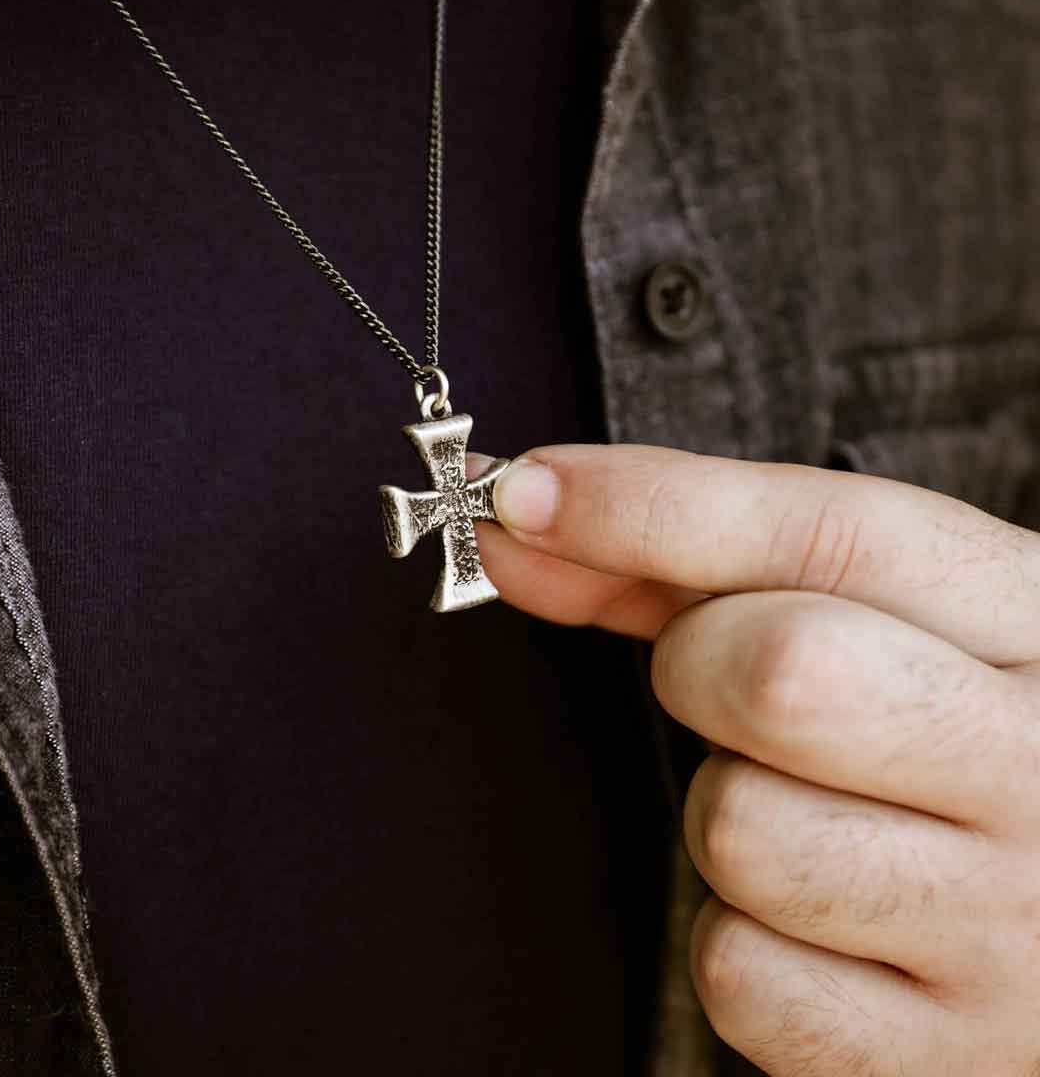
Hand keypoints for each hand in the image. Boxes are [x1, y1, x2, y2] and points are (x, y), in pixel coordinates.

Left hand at [474, 444, 1039, 1075]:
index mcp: (1036, 623)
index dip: (651, 505)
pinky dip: (741, 939)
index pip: (833, 535)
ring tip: (810, 810)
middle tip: (734, 683)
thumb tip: (523, 519)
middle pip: (779, 674)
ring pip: (738, 828)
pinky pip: (739, 976)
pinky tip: (818, 917)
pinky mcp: (945, 1060)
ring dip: (725, 808)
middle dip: (699, 664)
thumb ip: (689, 564)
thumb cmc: (941, 732)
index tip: (525, 491)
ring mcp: (1008, 932)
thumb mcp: (873, 617)